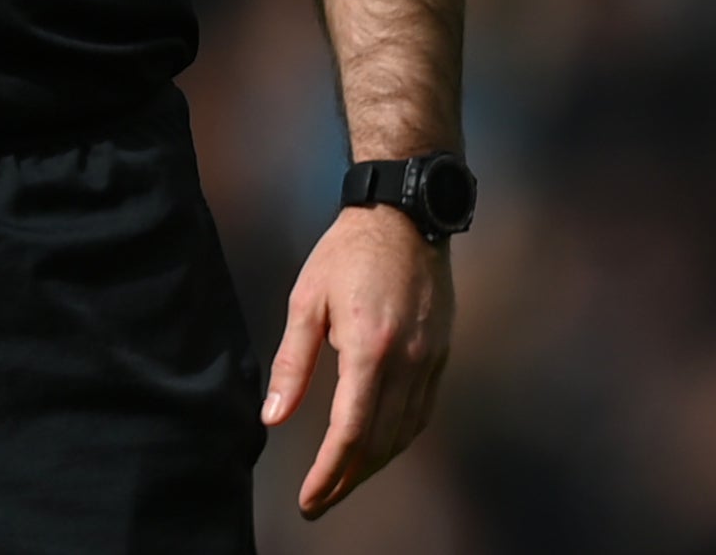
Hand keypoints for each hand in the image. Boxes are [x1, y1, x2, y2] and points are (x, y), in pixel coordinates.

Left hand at [262, 204, 453, 517]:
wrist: (405, 214)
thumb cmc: (347, 252)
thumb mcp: (307, 299)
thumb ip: (293, 363)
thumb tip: (273, 418)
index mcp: (369, 347)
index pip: (350, 432)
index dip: (328, 473)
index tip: (308, 498)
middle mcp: (407, 361)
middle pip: (379, 443)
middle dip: (347, 480)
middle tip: (319, 500)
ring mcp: (431, 360)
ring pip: (404, 434)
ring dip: (372, 465)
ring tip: (341, 481)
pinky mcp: (441, 355)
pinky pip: (421, 414)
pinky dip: (397, 440)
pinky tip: (376, 447)